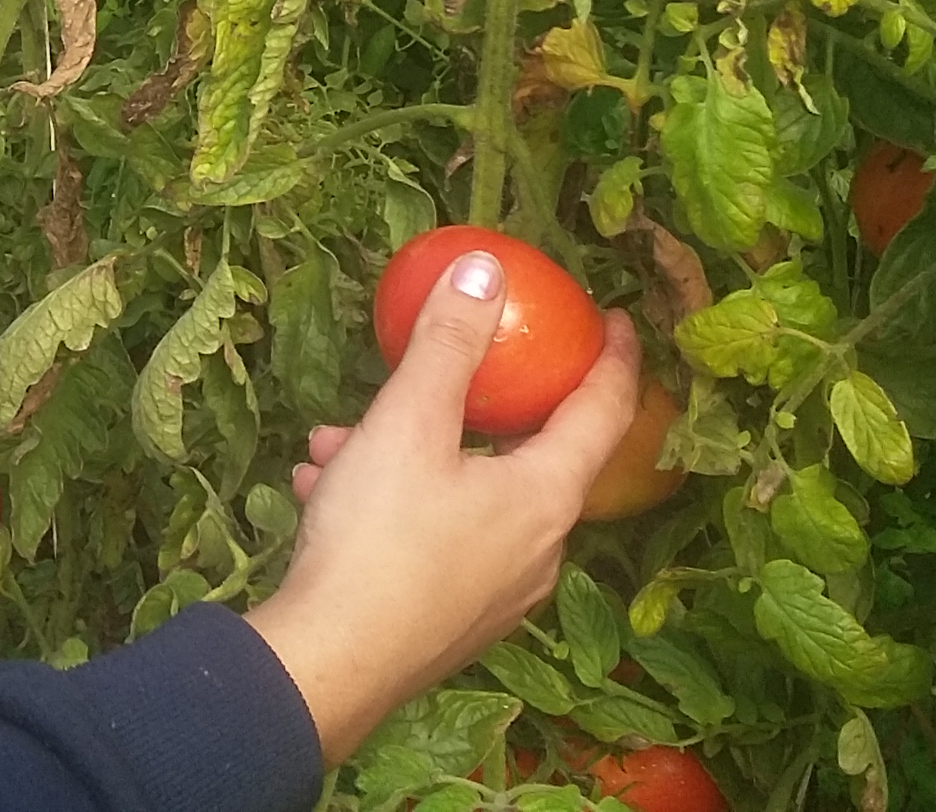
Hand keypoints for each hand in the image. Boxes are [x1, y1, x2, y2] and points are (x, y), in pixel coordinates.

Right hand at [243, 247, 639, 762]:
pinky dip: (391, 504)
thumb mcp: (407, 423)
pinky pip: (436, 539)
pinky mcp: (453, 620)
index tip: (614, 320)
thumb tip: (486, 270)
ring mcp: (498, 592)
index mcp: (545, 495)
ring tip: (334, 441)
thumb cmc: (379, 538)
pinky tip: (321, 492)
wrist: (328, 664)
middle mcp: (538, 548)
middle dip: (469, 406)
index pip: (603, 411)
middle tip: (432, 371)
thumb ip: (448, 343)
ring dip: (407, 455)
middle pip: (527, 455)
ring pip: (466, 496)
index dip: (614, 358)